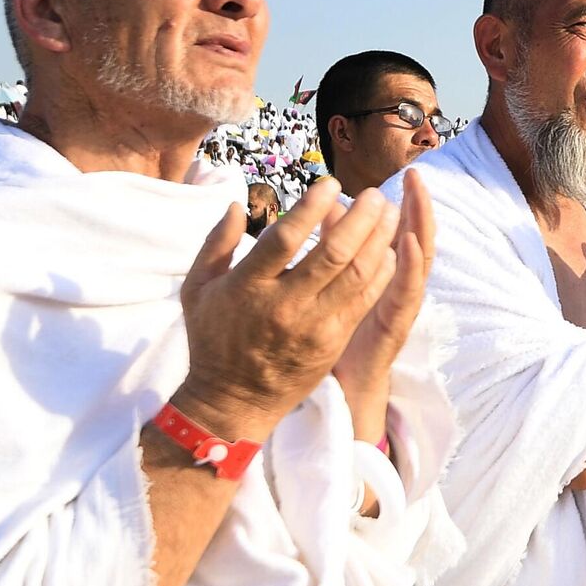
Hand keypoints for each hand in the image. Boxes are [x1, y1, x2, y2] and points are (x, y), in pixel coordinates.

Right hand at [172, 180, 399, 441]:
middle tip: (374, 194)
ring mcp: (313, 326)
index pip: (285, 240)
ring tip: (388, 213)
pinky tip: (388, 251)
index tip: (330, 184)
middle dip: (360, 219)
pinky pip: (363, 301)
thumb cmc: (213, 340)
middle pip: (332, 255)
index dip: (311, 208)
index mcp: (248, 287)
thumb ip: (215, 243)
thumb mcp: (196, 289)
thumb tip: (234, 204)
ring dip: (378, 240)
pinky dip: (380, 273)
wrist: (233, 401)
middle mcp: (284, 306)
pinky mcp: (332, 342)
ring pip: (356, 276)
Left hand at [334, 170, 435, 439]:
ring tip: (419, 197)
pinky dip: (408, 267)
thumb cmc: (332, 337)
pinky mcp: (394, 327)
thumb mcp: (330, 285)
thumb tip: (329, 208)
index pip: (398, 232)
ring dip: (419, 229)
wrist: (342, 390)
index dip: (405, 204)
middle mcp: (396, 288)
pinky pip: (405, 295)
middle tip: (417, 176)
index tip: (406, 175)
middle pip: (414, 240)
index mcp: (382, 276)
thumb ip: (332, 248)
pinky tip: (406, 242)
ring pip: (417, 263)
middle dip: (417, 208)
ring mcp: (398, 308)